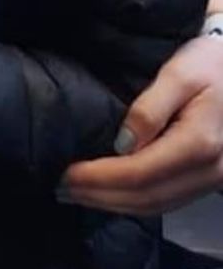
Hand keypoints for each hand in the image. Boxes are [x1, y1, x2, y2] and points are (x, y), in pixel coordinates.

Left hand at [60, 37, 222, 213]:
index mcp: (199, 144)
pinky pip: (169, 200)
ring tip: (78, 194)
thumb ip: (150, 108)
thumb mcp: (180, 73)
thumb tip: (122, 144)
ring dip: (114, 204)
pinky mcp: (209, 178)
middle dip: (100, 197)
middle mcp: (209, 170)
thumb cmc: (210, 63)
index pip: (139, 174)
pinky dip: (135, 201)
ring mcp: (212, 179)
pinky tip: (111, 194)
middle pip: (146, 197)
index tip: (66, 175)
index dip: (99, 179)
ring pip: (158, 205)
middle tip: (61, 188)